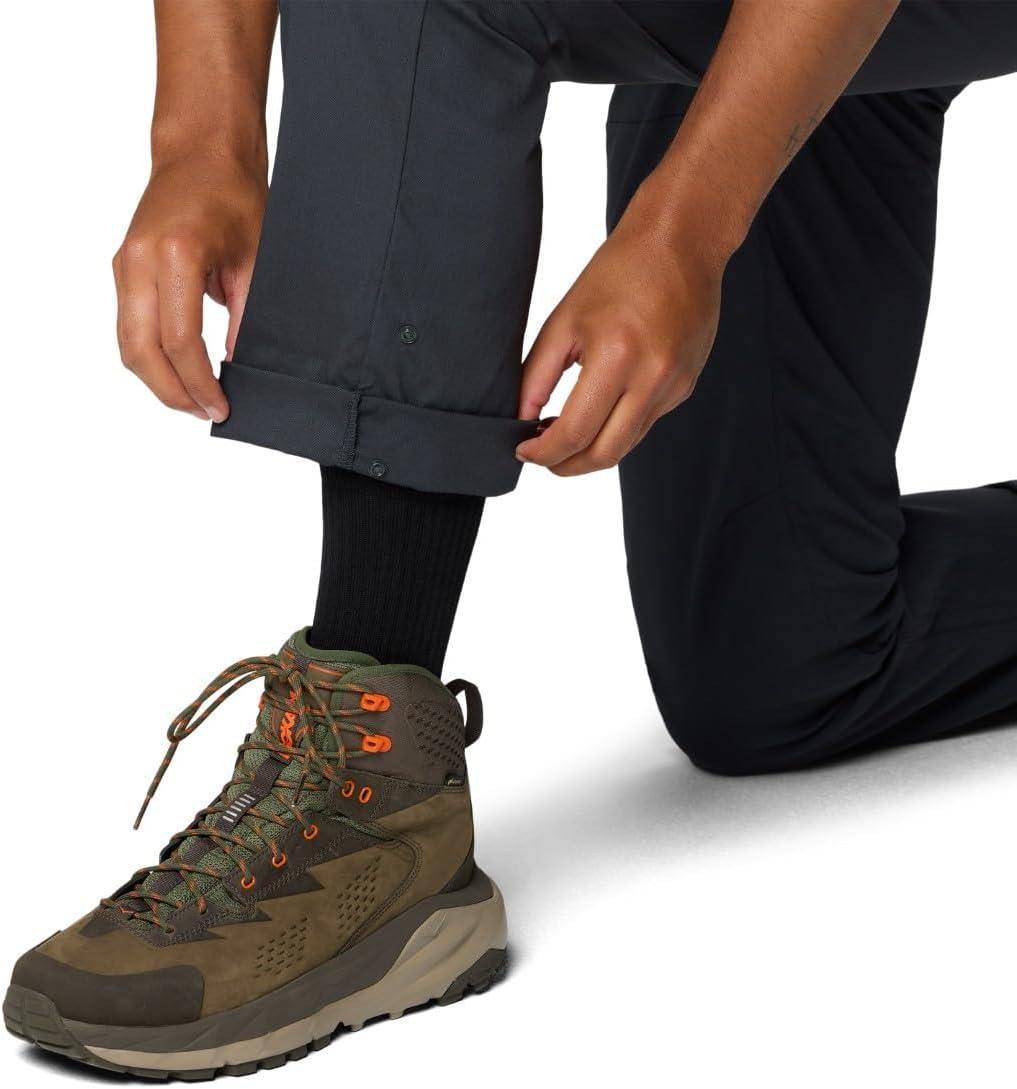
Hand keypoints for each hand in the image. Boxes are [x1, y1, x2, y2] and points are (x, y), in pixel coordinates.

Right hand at [112, 155, 266, 421]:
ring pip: (127, 343)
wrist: (201, 153)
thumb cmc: (234, 196)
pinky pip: (128, 326)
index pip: (181, 341)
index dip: (200, 383)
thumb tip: (237, 367)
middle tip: (205, 413)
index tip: (221, 406)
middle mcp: (139, 260)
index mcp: (175, 254)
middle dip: (172, 392)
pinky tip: (179, 372)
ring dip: (157, 379)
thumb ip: (247, 318)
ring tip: (193, 400)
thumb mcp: (256, 261)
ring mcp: (124, 264)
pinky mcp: (122, 268)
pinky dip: (150, 356)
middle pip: (141, 350)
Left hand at [515, 192, 724, 475]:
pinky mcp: (685, 387)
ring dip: (591, 451)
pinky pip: (645, 424)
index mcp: (617, 356)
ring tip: (565, 434)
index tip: (523, 451)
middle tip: (543, 457)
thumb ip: (537, 376)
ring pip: (626, 445)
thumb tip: (519, 420)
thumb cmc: (618, 272)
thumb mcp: (564, 320)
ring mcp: (674, 386)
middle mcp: (653, 378)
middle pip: (604, 454)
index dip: (543, 452)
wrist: (681, 243)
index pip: (575, 432)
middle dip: (566, 466)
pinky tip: (600, 409)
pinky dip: (616, 427)